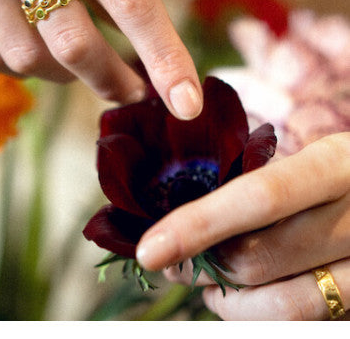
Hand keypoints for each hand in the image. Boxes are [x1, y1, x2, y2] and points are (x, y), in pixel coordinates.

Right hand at [0, 0, 201, 116]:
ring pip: (26, 59)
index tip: (188, 102)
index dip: (164, 56)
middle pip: (74, 45)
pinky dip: (17, 66)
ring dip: (62, 75)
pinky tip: (28, 48)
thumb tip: (116, 28)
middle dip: (112, 81)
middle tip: (130, 90)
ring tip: (73, 61)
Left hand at [136, 133, 349, 319]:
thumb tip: (184, 212)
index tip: (149, 248)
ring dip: (228, 301)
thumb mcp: (313, 159)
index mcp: (336, 164)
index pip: (260, 197)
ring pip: (281, 306)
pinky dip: (260, 315)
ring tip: (208, 284)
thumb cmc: (343, 175)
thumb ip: (264, 181)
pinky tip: (244, 298)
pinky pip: (303, 322)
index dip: (199, 224)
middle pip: (260, 258)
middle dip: (202, 265)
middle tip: (168, 259)